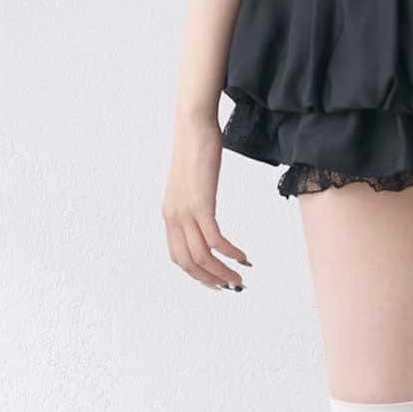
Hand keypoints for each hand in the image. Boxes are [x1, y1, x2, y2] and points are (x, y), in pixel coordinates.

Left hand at [161, 111, 251, 291]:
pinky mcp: (201, 204)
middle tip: (232, 286)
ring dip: (223, 271)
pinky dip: (231, 253)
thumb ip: (194, 200)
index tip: (216, 282)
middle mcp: (172, 217)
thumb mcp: (192, 182)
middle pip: (188, 262)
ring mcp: (185, 211)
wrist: (192, 125)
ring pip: (202, 255)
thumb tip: (205, 212)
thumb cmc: (196, 148)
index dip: (197, 275)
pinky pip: (215, 239)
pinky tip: (243, 257)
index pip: (177, 257)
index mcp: (169, 214)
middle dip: (211, 279)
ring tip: (241, 277)